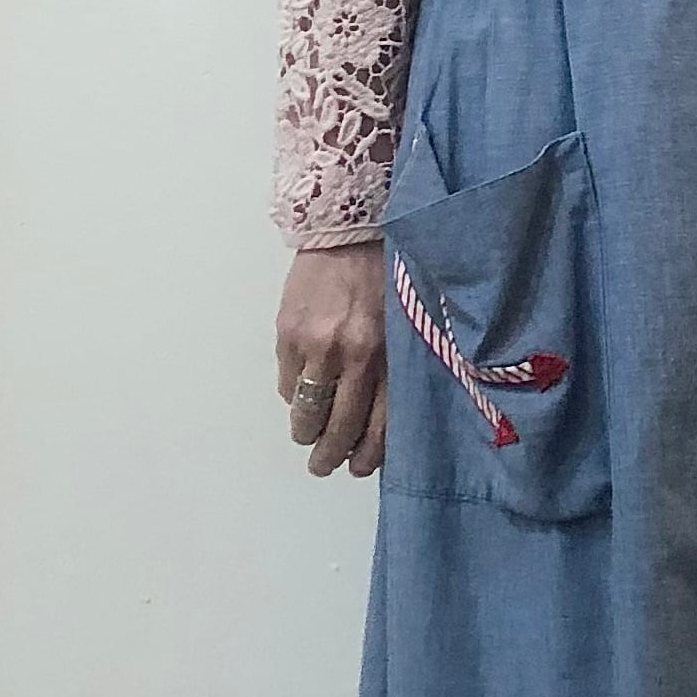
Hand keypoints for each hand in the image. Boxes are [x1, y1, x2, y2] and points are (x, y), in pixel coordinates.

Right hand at [276, 241, 387, 475]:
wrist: (348, 228)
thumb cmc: (388, 274)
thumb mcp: (408, 322)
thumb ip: (398, 366)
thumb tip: (385, 414)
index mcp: (389, 355)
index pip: (379, 425)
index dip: (366, 455)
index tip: (358, 468)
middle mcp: (353, 355)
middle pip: (338, 426)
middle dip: (329, 455)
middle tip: (324, 465)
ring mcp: (317, 345)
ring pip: (306, 411)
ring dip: (305, 432)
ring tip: (307, 437)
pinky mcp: (288, 333)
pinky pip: (288, 383)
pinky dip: (293, 397)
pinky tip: (301, 397)